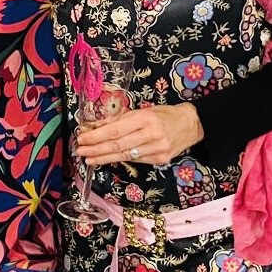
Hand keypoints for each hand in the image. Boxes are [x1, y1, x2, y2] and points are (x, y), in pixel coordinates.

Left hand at [76, 103, 203, 167]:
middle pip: (117, 145)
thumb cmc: (164, 115)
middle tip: (81, 151)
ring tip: (89, 158)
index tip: (82, 138)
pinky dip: (119, 159)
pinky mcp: (160, 159)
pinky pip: (135, 160)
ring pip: (124, 156)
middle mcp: (152, 134)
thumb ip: (120, 119)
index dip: (96, 136)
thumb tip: (95, 126)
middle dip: (96, 149)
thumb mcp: (142, 111)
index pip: (115, 130)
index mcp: (146, 118)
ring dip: (103, 157)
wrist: (191, 124)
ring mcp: (157, 149)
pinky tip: (106, 159)